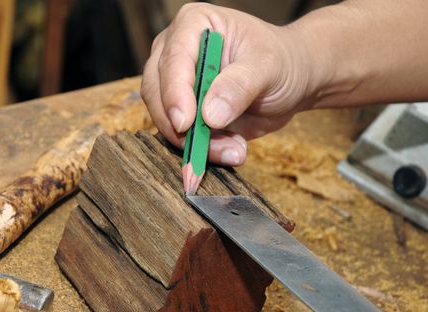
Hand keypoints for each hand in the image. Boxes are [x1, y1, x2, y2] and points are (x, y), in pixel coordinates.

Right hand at [141, 3, 316, 165]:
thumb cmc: (281, 61)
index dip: (175, 93)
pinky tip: (229, 152)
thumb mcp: (268, 67)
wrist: (290, 81)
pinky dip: (201, 151)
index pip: (174, 59)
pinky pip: (179, 136)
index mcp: (194, 24)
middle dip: (180, 126)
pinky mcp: (182, 111)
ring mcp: (174, 82)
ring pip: (165, 118)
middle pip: (156, 91)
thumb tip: (210, 115)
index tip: (186, 123)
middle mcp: (175, 50)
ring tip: (234, 151)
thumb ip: (240, 85)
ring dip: (194, 143)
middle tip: (205, 149)